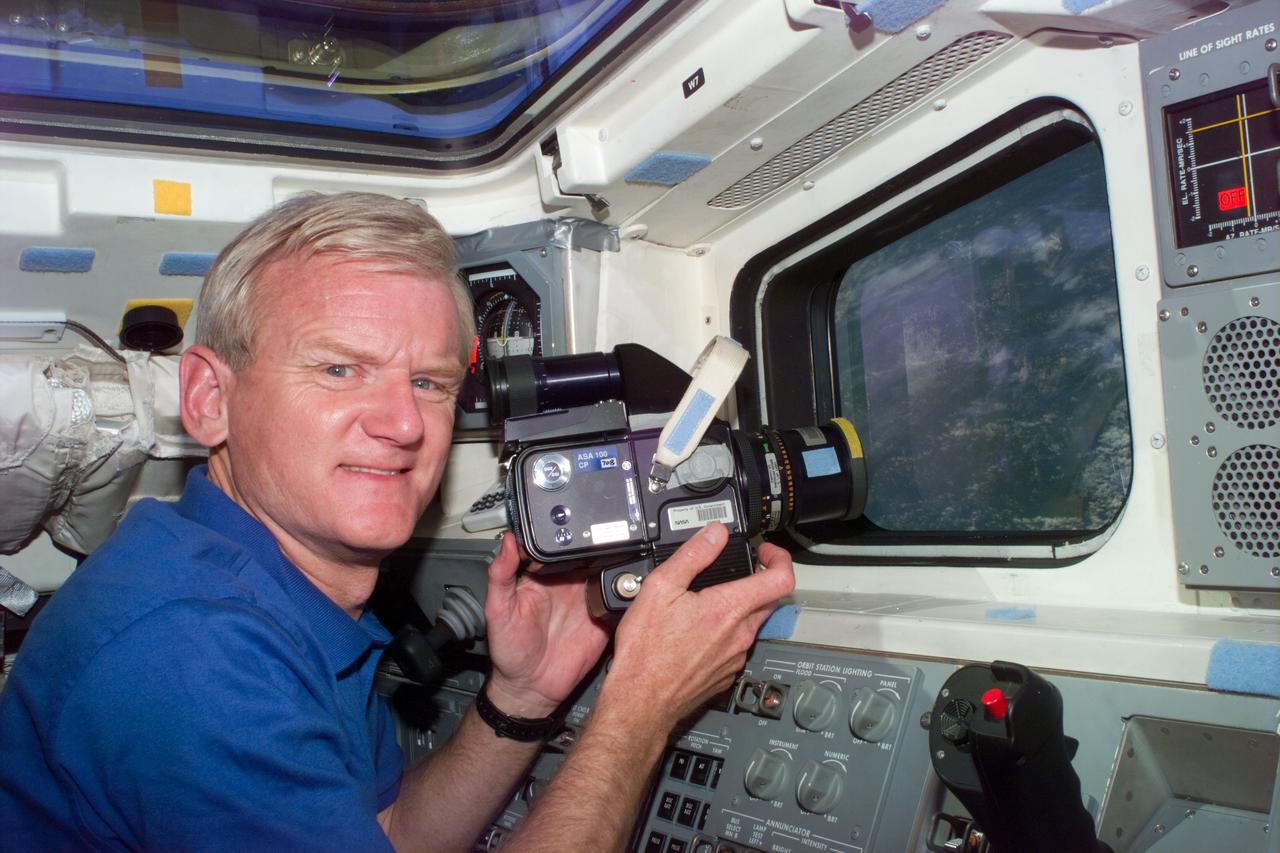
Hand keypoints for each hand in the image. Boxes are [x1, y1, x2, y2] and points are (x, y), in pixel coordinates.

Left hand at [483, 533, 610, 717]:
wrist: (532, 687)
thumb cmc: (510, 650)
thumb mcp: (498, 610)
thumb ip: (500, 575)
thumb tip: (507, 541)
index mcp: (543, 575)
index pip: (558, 544)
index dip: (566, 529)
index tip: (575, 516)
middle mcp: (568, 583)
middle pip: (590, 551)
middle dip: (600, 540)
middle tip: (607, 531)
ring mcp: (588, 599)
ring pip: (609, 568)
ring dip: (617, 559)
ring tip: (622, 550)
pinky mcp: (604, 618)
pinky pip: (620, 597)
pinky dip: (628, 588)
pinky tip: (628, 578)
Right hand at [605, 523, 794, 725]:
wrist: (640, 701)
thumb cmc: (646, 652)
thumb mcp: (660, 588)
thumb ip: (692, 555)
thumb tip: (714, 534)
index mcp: (729, 609)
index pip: (782, 579)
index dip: (779, 558)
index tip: (766, 552)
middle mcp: (740, 635)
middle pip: (769, 600)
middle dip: (757, 581)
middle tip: (736, 571)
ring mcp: (735, 658)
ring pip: (751, 624)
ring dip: (738, 608)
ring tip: (707, 601)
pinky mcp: (725, 674)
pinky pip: (736, 647)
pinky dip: (725, 634)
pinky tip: (697, 632)